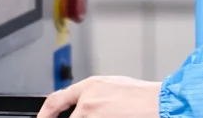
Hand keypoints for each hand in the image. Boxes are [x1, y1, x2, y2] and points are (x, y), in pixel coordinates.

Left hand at [38, 76, 161, 117]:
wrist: (158, 103)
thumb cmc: (141, 96)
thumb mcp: (111, 87)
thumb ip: (92, 95)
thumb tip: (81, 105)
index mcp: (89, 86)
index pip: (55, 100)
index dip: (44, 114)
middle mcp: (87, 101)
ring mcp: (93, 115)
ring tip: (110, 115)